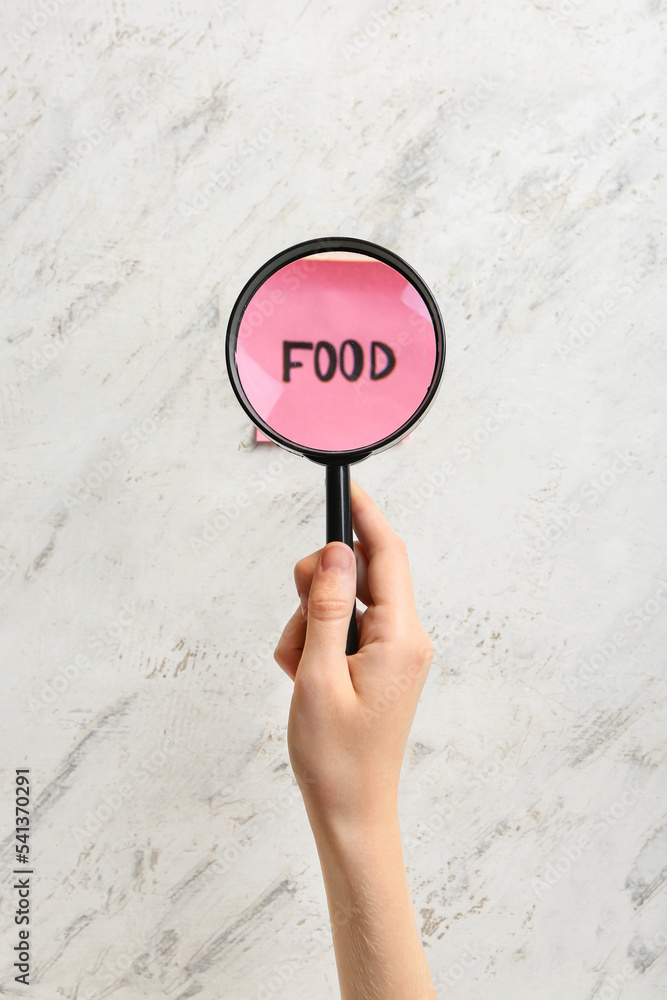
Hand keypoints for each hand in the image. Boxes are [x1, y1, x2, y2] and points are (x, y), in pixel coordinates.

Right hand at [274, 480, 433, 833]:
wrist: (350, 812)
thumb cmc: (336, 756)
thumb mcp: (319, 675)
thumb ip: (328, 608)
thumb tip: (338, 551)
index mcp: (402, 637)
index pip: (387, 555)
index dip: (365, 516)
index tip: (347, 485)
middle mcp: (406, 637)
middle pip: (360, 575)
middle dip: (318, 588)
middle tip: (298, 627)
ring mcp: (393, 652)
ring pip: (342, 604)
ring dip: (309, 625)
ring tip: (300, 674)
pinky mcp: (377, 664)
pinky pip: (342, 630)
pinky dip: (315, 644)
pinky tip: (305, 681)